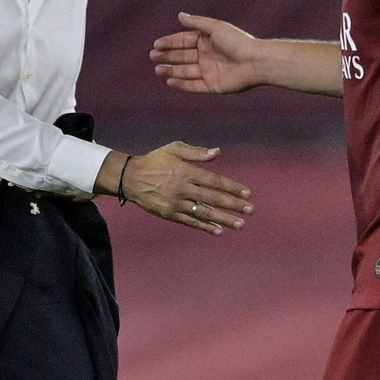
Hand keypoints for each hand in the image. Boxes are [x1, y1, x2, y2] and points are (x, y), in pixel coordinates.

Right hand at [108, 143, 253, 235]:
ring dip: (223, 219)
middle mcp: (183, 188)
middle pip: (213, 198)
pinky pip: (190, 221)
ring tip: (240, 224)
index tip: (247, 193)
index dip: (232, 187)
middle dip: (233, 205)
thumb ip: (196, 152)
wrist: (129, 178)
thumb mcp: (174, 149)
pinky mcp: (169, 214)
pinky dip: (205, 226)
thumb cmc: (155, 161)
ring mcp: (176, 203)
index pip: (215, 181)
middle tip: (250, 210)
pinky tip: (218, 230)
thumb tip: (217, 152)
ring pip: (204, 212)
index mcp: (186, 172)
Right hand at [151, 13, 263, 93]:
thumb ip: (197, 23)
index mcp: (207, 41)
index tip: (156, 45)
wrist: (255, 61)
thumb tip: (180, 15)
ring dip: (171, 70)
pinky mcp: (213, 85)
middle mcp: (207, 56)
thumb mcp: (215, 28)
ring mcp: (209, 71)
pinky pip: (194, 85)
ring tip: (157, 69)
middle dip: (167, 56)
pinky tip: (170, 81)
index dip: (170, 43)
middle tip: (153, 56)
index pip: (184, 41)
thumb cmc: (237, 41)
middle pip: (183, 56)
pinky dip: (182, 84)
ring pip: (186, 71)